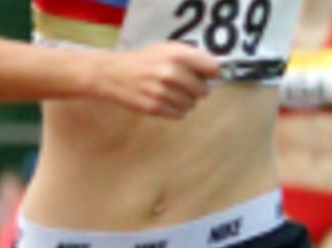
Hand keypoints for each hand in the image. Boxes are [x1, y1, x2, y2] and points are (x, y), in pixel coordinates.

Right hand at [89, 43, 219, 118]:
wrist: (113, 74)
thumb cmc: (144, 61)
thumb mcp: (167, 49)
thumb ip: (191, 57)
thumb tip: (218, 71)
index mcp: (177, 54)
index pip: (213, 68)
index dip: (212, 74)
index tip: (207, 76)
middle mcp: (171, 72)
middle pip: (204, 91)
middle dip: (197, 90)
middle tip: (185, 86)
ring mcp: (163, 92)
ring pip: (192, 105)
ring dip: (186, 102)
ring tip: (172, 93)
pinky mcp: (155, 108)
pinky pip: (180, 115)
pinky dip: (176, 111)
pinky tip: (166, 102)